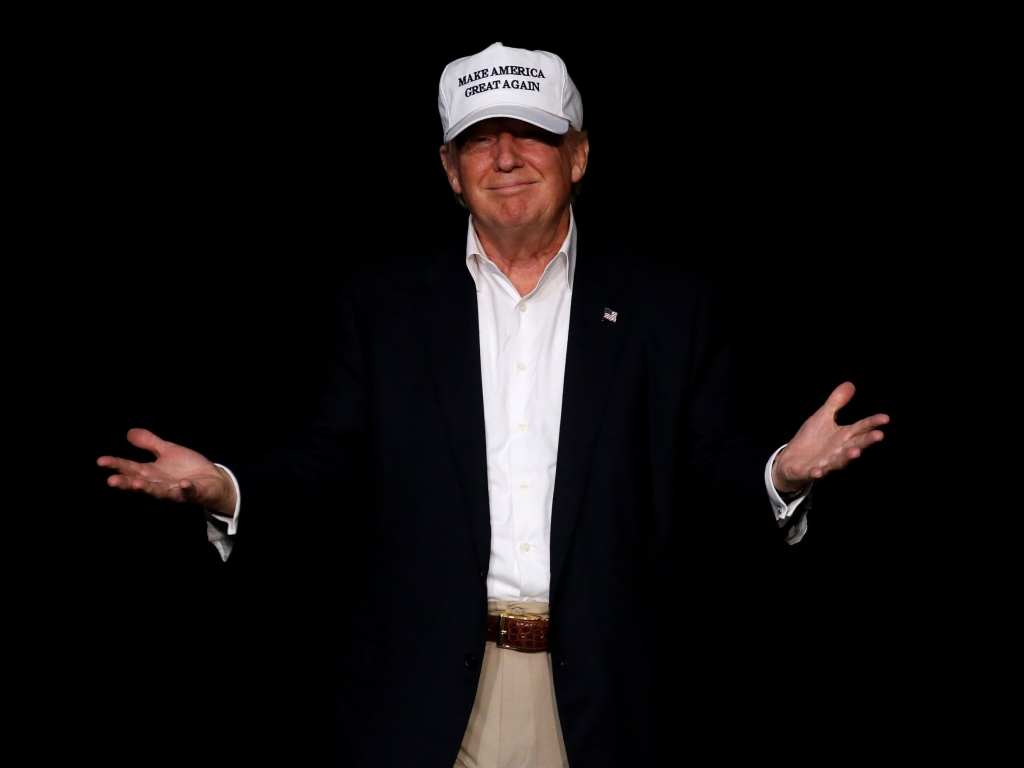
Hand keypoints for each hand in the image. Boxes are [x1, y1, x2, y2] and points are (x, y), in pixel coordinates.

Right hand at [97, 428, 236, 516]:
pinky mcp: (193, 493)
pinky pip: (189, 492)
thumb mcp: (167, 451)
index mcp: (151, 473)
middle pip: (139, 483)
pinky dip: (186, 489)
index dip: (116, 465)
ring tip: (138, 484)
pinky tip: (183, 484)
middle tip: (111, 481)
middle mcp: (159, 484)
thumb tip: (128, 432)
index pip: (130, 468)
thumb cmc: (187, 467)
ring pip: (159, 492)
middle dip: (126, 483)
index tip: (101, 461)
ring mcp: (176, 490)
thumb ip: (149, 443)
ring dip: (149, 489)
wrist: (213, 479)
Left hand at [772, 382, 888, 493]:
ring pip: (839, 461)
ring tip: (855, 452)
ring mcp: (825, 463)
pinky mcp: (809, 471)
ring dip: (847, 458)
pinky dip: (816, 473)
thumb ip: (836, 403)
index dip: (872, 423)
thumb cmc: (811, 439)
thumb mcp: (823, 417)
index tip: (885, 418)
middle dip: (866, 441)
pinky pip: (814, 473)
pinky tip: (818, 471)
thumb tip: (851, 384)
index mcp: (843, 437)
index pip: (860, 428)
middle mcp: (838, 451)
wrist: (791, 461)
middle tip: (879, 435)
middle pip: (855, 445)